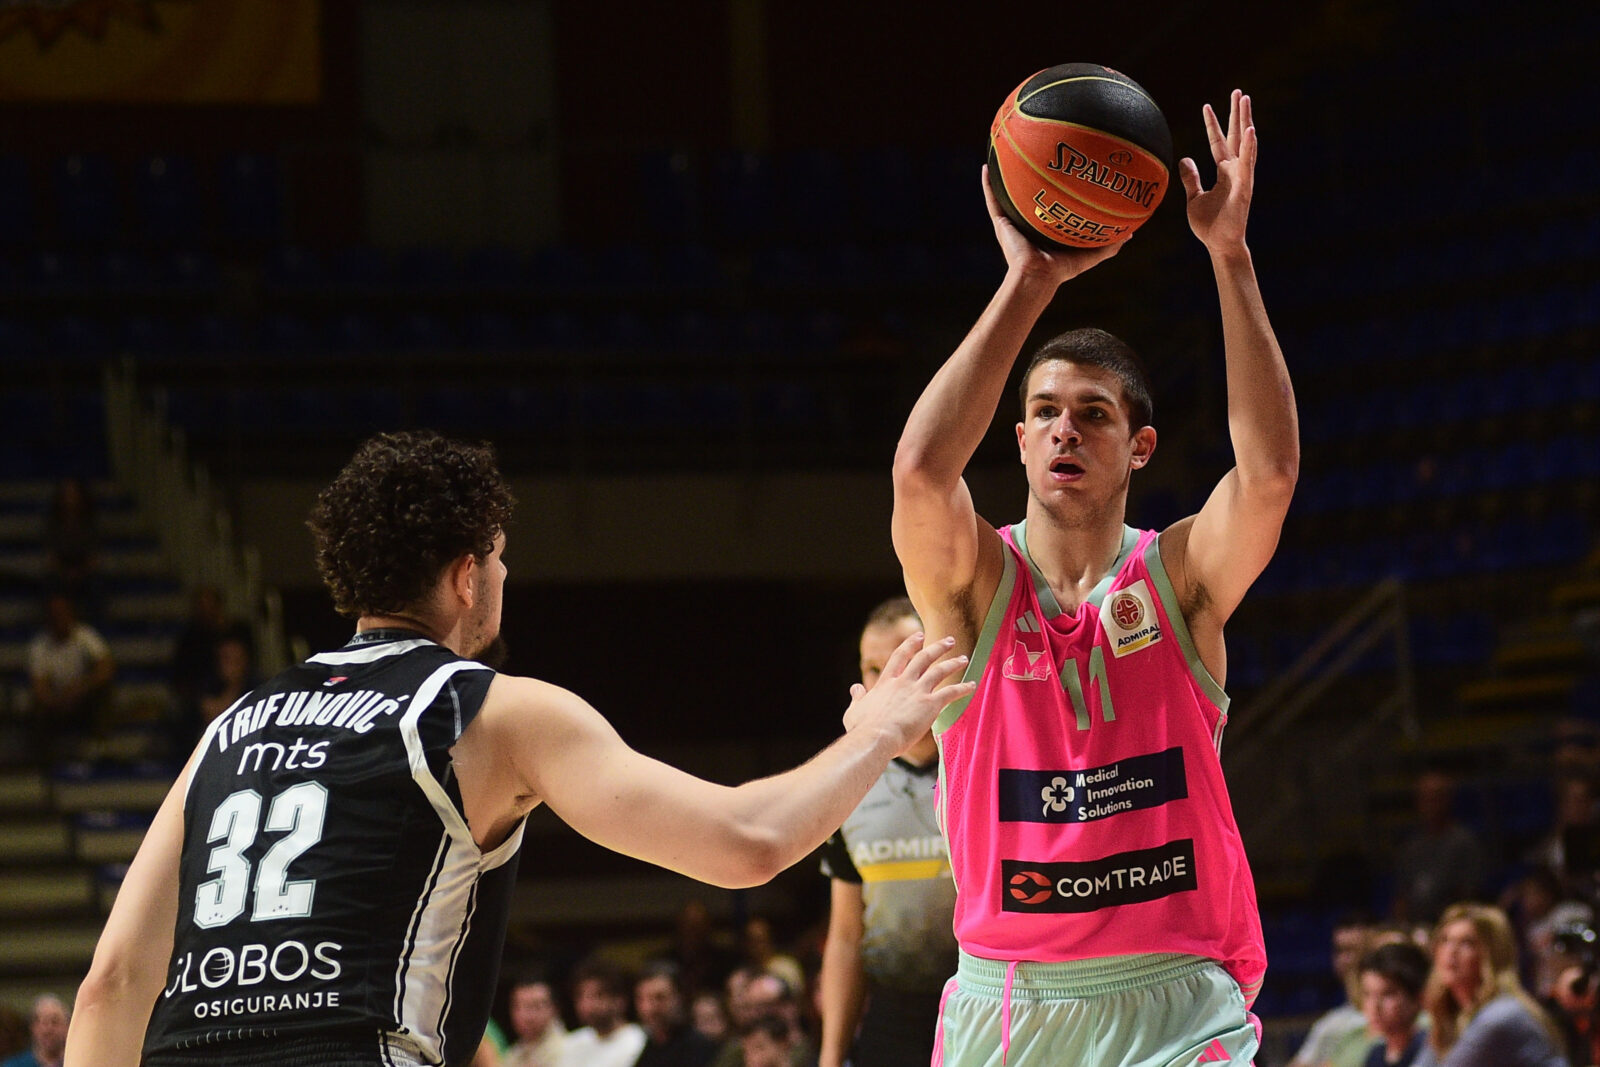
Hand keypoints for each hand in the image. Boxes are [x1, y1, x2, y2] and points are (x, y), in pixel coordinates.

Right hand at [842, 633, 971, 754]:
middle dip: (937, 647)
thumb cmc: (862, 729)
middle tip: (949, 641)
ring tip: (963, 658)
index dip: (910, 644)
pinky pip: (951, 693)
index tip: (919, 636)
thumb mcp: (854, 710)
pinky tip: (972, 686)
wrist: (875, 738)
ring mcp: (917, 692)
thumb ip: (858, 697)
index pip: (900, 657)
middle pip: (923, 658)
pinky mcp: (930, 705)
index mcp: (886, 682)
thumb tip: (856, 687)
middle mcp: (903, 682)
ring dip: (953, 663)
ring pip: (939, 671)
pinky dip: (963, 688)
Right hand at [982, 166, 1127, 285]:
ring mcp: (1012, 221)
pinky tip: (986, 166)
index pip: (1050, 202)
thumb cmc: (1061, 270)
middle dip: (1031, 174)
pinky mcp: (1001, 222)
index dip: (1055, 186)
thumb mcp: (1090, 254)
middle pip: (1028, 193)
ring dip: (1005, 174)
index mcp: (1045, 226)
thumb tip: (1131, 232)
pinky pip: (992, 198)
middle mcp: (1027, 221)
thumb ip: (1109, 245)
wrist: (1037, 276)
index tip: (1063, 167)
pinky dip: (987, 184)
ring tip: (1006, 151)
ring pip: (1007, 192)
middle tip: (1038, 152)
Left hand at [1180, 89, 1255, 252]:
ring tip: (1246, 100)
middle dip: (1236, 113)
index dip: (1212, 124)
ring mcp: (1242, 176)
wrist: (1220, 244)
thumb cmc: (1210, 225)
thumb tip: (1184, 159)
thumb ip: (1190, 179)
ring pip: (1245, 143)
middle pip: (1235, 135)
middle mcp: (1235, 169)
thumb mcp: (1194, 198)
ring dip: (1246, 120)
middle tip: (1238, 91)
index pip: (1217, 142)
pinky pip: (1248, 163)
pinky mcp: (1245, 186)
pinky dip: (1250, 146)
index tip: (1206, 105)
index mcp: (1223, 171)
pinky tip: (1251, 130)